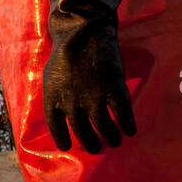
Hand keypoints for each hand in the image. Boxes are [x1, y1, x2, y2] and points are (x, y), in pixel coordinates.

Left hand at [42, 20, 135, 152]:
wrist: (84, 33)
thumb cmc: (66, 55)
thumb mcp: (51, 77)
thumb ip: (56, 96)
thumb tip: (63, 116)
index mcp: (53, 99)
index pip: (56, 128)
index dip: (62, 140)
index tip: (68, 147)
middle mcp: (72, 102)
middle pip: (82, 132)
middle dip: (91, 144)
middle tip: (97, 148)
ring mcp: (94, 97)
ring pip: (104, 127)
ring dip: (111, 138)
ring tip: (115, 142)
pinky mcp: (114, 89)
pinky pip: (122, 114)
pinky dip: (127, 125)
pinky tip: (130, 130)